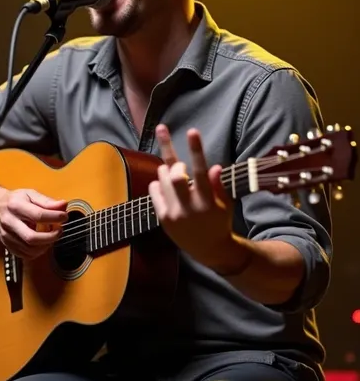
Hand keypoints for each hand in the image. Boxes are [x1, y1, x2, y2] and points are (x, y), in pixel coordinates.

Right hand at [0, 186, 67, 259]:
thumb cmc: (14, 201)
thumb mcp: (30, 194)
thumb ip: (47, 201)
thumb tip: (63, 205)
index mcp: (15, 206)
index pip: (38, 215)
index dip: (55, 217)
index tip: (64, 217)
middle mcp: (9, 222)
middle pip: (32, 237)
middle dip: (51, 237)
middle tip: (59, 230)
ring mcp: (7, 236)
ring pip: (29, 249)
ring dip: (46, 245)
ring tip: (51, 236)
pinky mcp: (8, 246)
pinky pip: (25, 255)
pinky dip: (38, 252)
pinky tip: (42, 243)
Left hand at [148, 124, 232, 268]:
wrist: (209, 250)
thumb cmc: (220, 221)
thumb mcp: (226, 204)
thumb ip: (219, 185)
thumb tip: (214, 167)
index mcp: (208, 201)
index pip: (200, 170)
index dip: (196, 148)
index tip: (192, 130)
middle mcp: (189, 207)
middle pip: (174, 174)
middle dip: (176, 163)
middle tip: (180, 165)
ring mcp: (174, 213)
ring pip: (162, 179)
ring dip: (167, 171)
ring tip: (174, 175)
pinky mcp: (163, 218)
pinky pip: (154, 190)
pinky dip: (158, 183)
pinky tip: (165, 187)